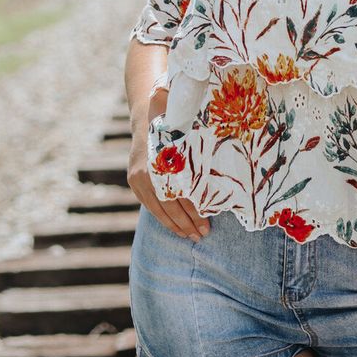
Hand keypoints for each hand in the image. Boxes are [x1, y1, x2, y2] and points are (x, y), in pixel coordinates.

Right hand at [127, 100, 210, 242]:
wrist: (147, 119)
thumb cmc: (176, 129)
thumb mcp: (188, 139)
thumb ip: (198, 158)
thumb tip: (222, 180)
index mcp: (164, 160)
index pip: (179, 195)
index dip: (194, 211)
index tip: (208, 225)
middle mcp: (148, 170)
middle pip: (168, 205)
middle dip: (186, 223)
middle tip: (202, 235)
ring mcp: (138, 177)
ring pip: (157, 209)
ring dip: (175, 225)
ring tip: (191, 236)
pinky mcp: (134, 182)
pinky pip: (150, 206)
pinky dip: (163, 218)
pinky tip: (175, 227)